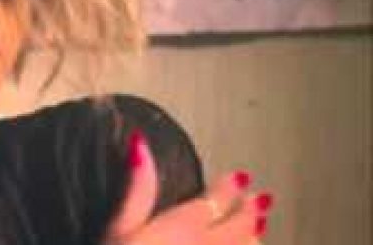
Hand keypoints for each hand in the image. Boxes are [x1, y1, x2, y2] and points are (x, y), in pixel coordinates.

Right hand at [105, 130, 273, 244]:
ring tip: (259, 229)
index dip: (228, 187)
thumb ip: (137, 188)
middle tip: (261, 199)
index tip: (240, 177)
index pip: (213, 200)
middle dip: (249, 209)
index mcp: (184, 227)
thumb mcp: (118, 227)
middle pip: (238, 226)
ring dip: (253, 237)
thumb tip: (139, 143)